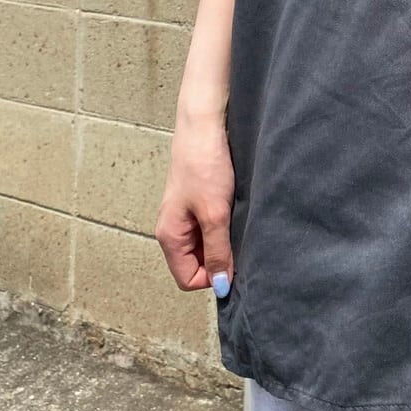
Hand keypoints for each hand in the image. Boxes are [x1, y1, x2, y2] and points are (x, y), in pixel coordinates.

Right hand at [156, 106, 234, 297]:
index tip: (235, 260)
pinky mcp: (199, 202)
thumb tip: (222, 286)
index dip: (213, 276)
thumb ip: (218, 251)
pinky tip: (236, 210)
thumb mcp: (215, 213)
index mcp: (170, 237)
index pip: (189, 279)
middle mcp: (174, 230)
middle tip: (240, 238)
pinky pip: (212, 227)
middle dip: (220, 259)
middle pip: (198, 264)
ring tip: (237, 221)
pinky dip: (225, 225)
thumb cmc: (204, 165)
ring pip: (207, 245)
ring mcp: (186, 215)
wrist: (205, 125)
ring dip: (225, 240)